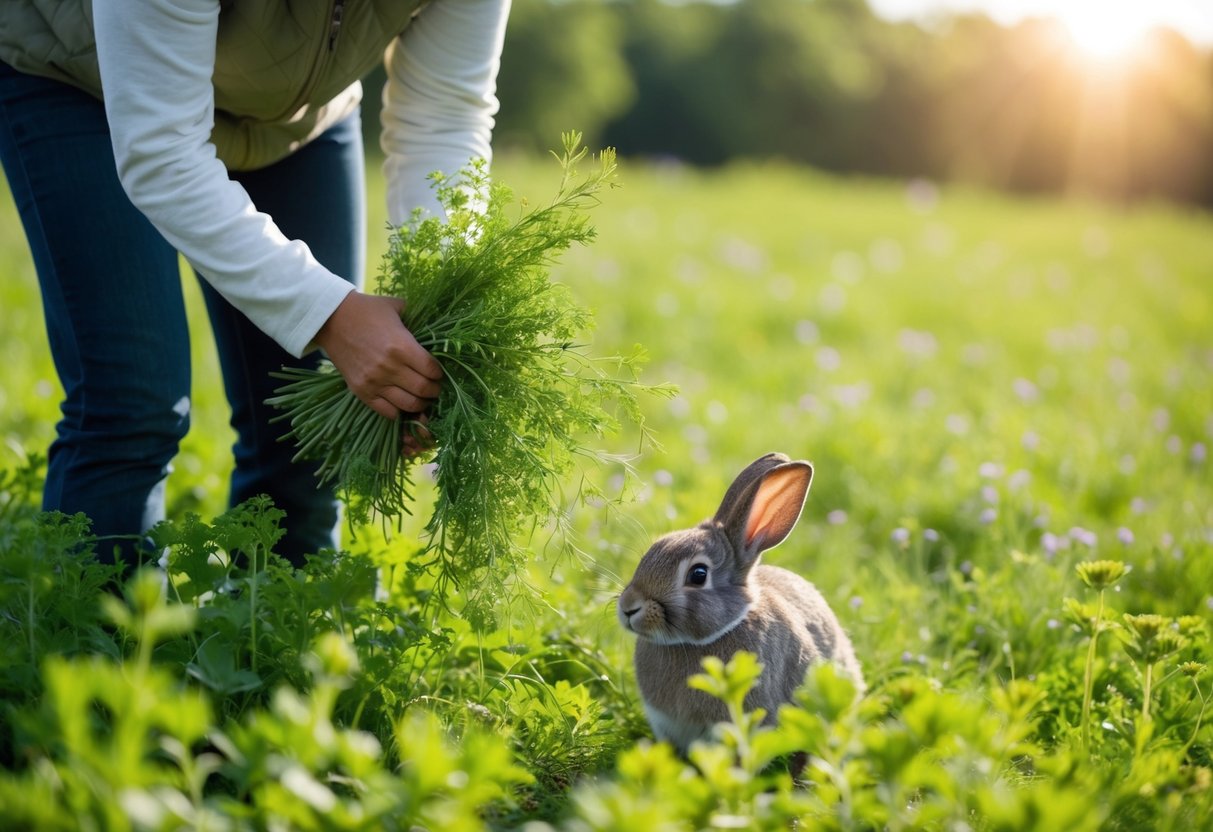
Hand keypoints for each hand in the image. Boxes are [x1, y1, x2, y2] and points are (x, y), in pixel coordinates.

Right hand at [314, 292, 442, 420]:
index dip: (439, 373)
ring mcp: (375, 382)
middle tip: (433, 387)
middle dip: (434, 390)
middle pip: (423, 389)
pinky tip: (401, 405)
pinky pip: (386, 412)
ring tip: (421, 398)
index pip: (432, 369)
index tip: (437, 372)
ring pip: (408, 404)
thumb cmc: (367, 310)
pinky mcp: (361, 391)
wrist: (331, 319)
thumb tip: (433, 326)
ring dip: (420, 404)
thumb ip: (417, 317)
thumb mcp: (396, 307)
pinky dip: (398, 412)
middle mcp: (390, 367)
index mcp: (402, 346)